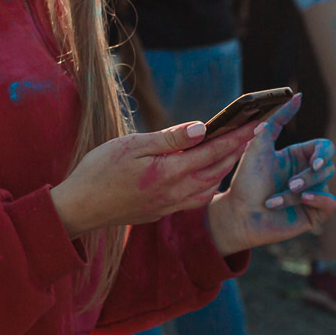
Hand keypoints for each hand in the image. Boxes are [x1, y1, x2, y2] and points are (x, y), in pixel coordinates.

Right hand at [49, 122, 251, 238]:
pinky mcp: (162, 211)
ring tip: (236, 149)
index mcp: (170, 173)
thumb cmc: (99, 171)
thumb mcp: (131, 146)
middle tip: (253, 131)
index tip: (256, 123)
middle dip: (237, 150)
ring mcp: (169, 205)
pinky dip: (210, 184)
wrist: (79, 209)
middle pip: (217, 169)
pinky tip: (209, 176)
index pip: (213, 151)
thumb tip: (203, 128)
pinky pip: (196, 198)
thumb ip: (170, 139)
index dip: (237, 137)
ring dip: (225, 167)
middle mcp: (175, 193)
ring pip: (209, 185)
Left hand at [206, 97, 335, 254]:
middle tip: (291, 184)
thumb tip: (297, 96)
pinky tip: (303, 200)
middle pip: (327, 166)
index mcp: (298, 157)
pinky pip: (330, 203)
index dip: (323, 153)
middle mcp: (307, 174)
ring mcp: (312, 194)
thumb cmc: (246, 182)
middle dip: (309, 175)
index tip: (313, 160)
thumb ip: (276, 120)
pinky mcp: (313, 213)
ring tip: (274, 200)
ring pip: (324, 184)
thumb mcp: (258, 146)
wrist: (238, 215)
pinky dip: (320, 200)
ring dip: (298, 192)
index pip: (324, 148)